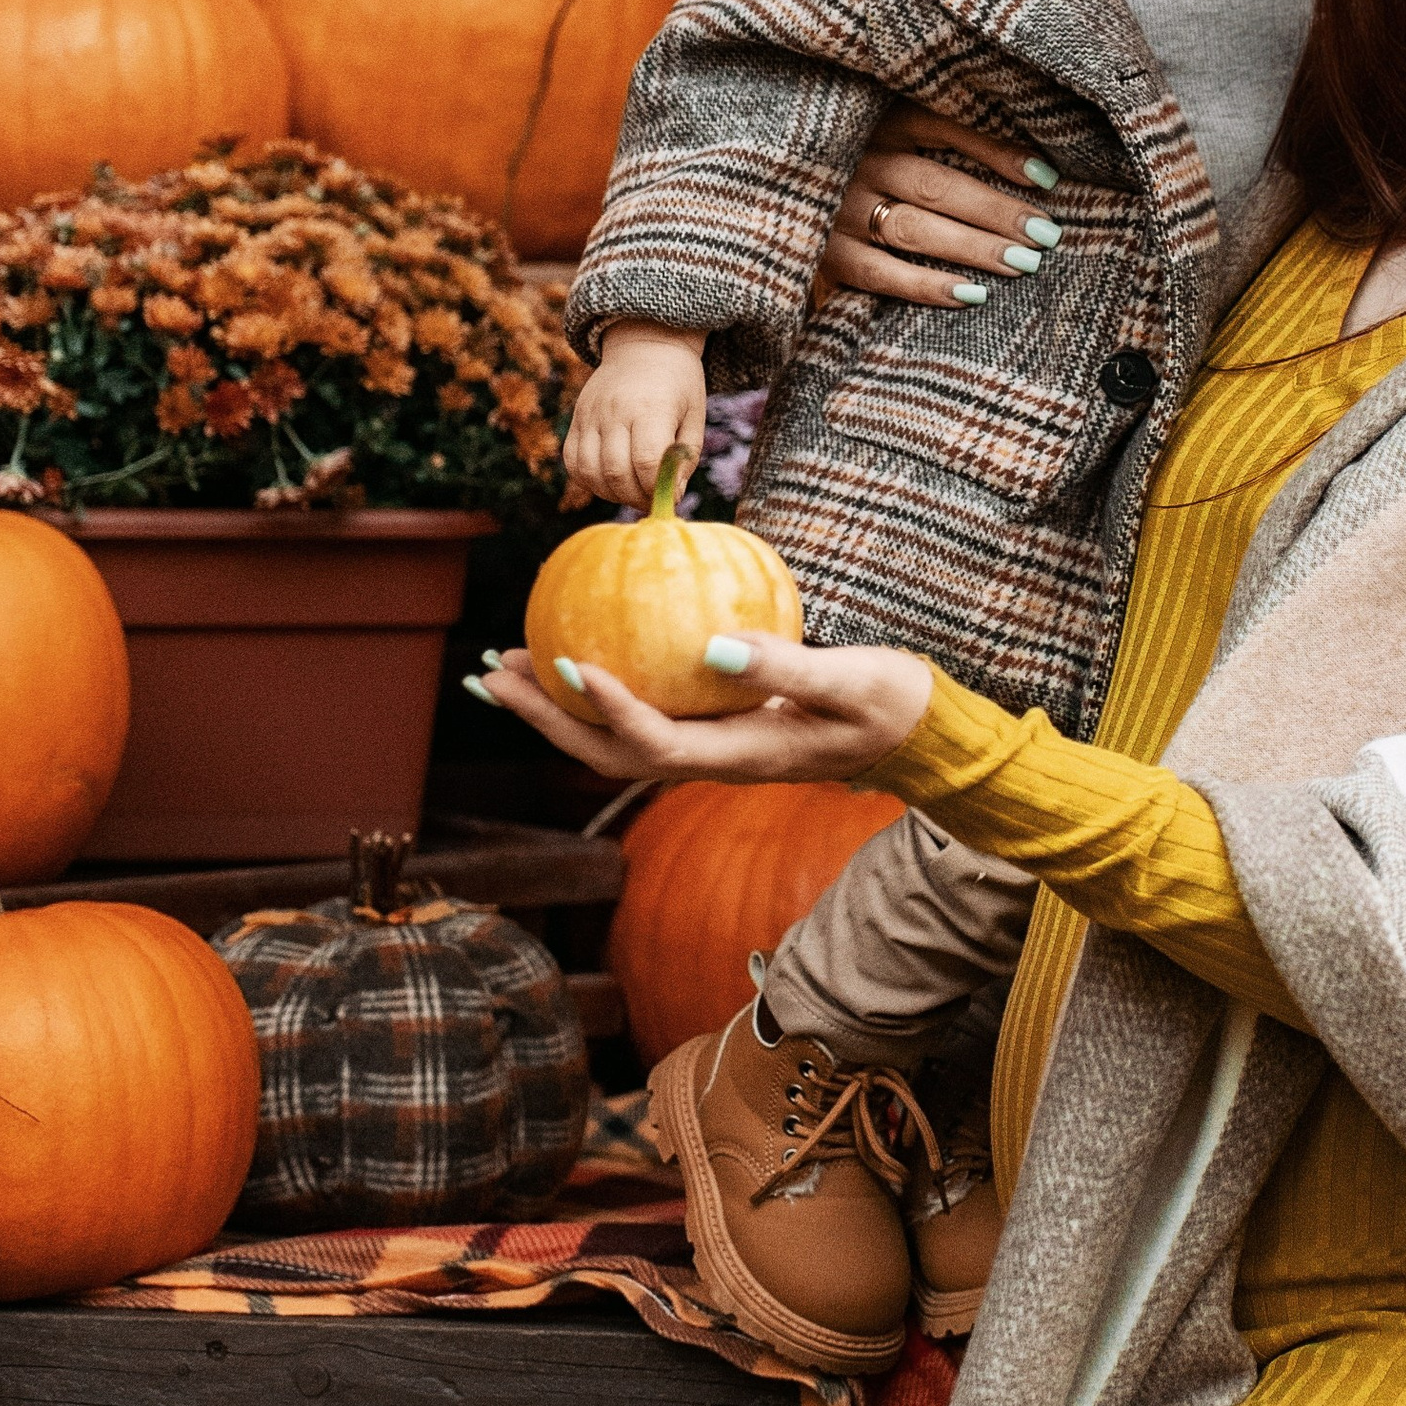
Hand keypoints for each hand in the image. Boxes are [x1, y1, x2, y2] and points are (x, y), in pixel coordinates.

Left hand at [468, 634, 931, 783]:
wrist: (914, 731)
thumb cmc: (891, 703)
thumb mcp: (852, 682)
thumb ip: (786, 668)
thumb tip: (712, 648)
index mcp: (741, 758)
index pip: (656, 745)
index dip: (608, 710)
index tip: (569, 662)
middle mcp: (712, 761)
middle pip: (607, 753)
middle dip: (545, 718)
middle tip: (491, 672)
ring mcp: (709, 747)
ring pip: (614, 738)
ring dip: (554, 706)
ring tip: (504, 664)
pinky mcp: (713, 726)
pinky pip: (639, 711)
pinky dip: (596, 685)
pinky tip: (576, 643)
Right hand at [563, 323, 706, 507]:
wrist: (645, 346)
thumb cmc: (678, 385)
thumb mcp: (694, 416)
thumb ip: (684, 460)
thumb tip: (672, 498)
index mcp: (652, 407)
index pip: (646, 461)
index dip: (657, 489)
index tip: (670, 496)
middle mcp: (615, 410)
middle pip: (616, 472)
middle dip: (636, 497)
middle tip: (651, 499)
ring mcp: (591, 414)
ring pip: (590, 471)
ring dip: (611, 493)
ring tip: (631, 490)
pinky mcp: (577, 419)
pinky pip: (573, 461)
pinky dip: (589, 480)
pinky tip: (610, 480)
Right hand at [818, 106, 1064, 311]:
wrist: (772, 180)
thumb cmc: (859, 156)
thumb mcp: (891, 126)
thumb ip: (946, 132)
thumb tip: (1031, 167)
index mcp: (880, 119)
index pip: (949, 130)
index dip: (1000, 155)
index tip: (1048, 179)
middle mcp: (859, 159)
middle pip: (939, 186)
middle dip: (997, 212)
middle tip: (1046, 235)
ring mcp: (838, 207)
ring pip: (916, 229)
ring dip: (973, 248)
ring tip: (1023, 264)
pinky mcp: (824, 253)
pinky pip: (881, 274)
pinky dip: (927, 286)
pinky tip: (972, 294)